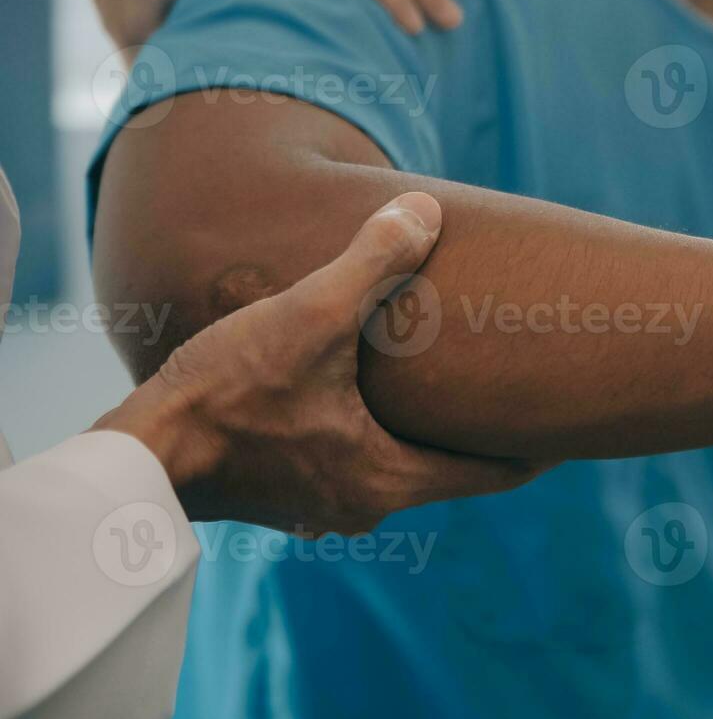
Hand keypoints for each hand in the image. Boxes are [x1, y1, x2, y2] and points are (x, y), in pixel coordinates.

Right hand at [95, 194, 553, 533]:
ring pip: (397, 469)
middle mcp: (365, 507)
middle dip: (481, 434)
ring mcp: (321, 509)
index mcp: (391, 479)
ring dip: (421, 433)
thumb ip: (374, 262)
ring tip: (444, 391)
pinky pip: (350, 467)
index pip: (495, 473)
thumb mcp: (310, 315)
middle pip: (450, 472)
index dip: (538, 448)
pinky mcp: (282, 498)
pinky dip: (372, 437)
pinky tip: (360, 402)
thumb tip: (426, 210)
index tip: (572, 427)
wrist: (134, 460)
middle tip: (517, 396)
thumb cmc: (226, 393)